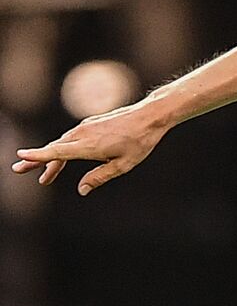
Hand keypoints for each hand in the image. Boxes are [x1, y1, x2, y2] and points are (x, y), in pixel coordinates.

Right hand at [11, 103, 165, 194]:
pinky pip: (71, 139)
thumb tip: (81, 190)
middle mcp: (83, 134)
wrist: (150, 116)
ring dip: (52, 159)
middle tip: (18, 170)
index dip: (38, 156)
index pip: (57, 152)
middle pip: (54, 149)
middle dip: (36, 161)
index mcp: (89, 146)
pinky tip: (64, 160)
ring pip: (62, 144)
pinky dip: (63, 150)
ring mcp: (86, 127)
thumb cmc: (140, 142)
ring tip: (45, 177)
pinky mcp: (90, 124)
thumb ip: (100, 177)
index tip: (21, 156)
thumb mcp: (123, 165)